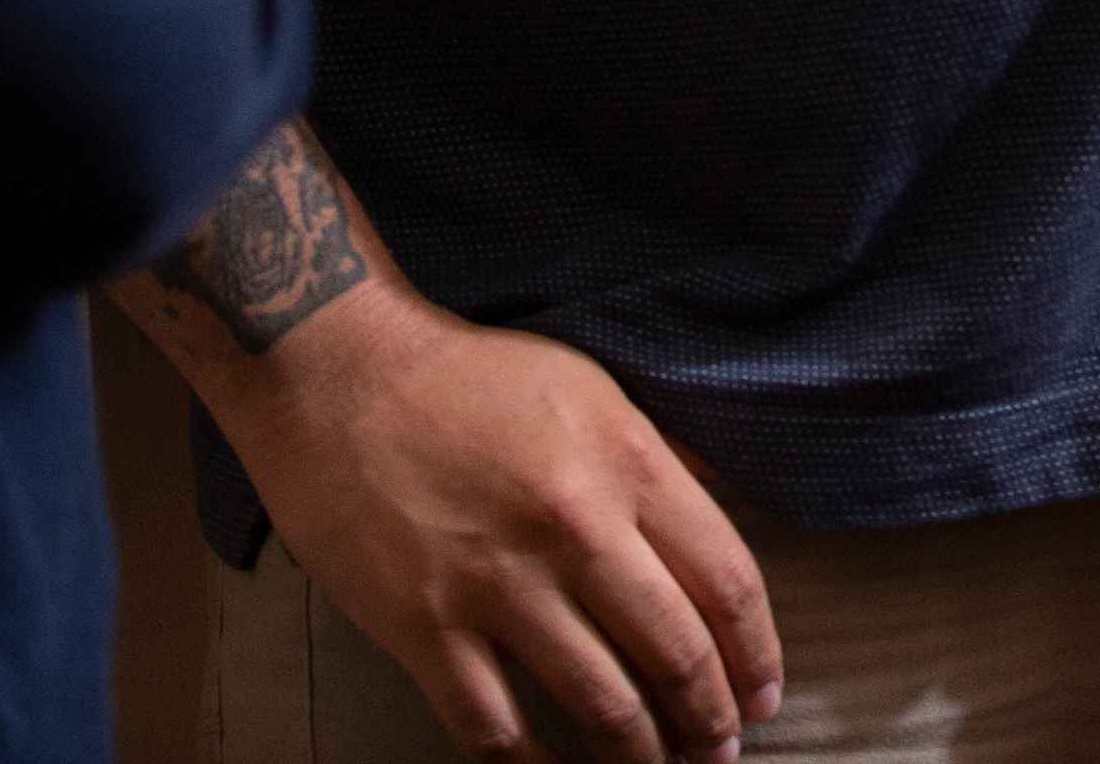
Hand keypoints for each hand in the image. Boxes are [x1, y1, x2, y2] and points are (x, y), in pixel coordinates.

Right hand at [206, 283, 778, 763]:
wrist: (337, 374)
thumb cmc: (468, 380)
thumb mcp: (591, 392)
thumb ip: (658, 464)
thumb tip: (718, 530)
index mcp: (627, 464)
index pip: (727, 582)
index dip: (757, 655)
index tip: (762, 695)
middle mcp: (575, 530)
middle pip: (677, 654)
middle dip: (712, 721)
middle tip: (721, 751)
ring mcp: (498, 586)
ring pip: (604, 706)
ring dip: (644, 757)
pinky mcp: (425, 630)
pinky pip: (498, 731)